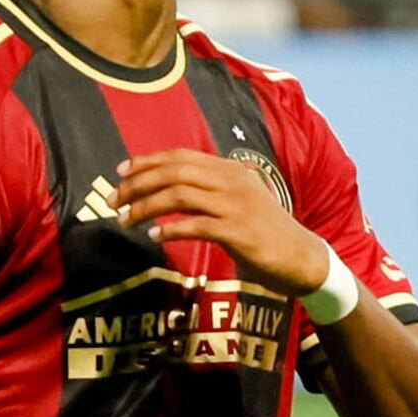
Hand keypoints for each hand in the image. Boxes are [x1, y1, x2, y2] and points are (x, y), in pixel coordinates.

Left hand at [111, 150, 334, 301]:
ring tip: (126, 220)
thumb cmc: (266, 234)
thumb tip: (170, 191)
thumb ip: (210, 192)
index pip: (181, 157)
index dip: (147, 161)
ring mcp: (236, 205)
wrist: (303, 259)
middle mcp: (232, 181)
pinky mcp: (239, 232)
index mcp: (231, 170)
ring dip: (146, 207)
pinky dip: (170, 230)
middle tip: (114, 200)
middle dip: (138, 184)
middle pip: (174, 172)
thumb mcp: (239, 203)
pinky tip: (154, 238)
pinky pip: (195, 225)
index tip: (121, 172)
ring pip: (179, 195)